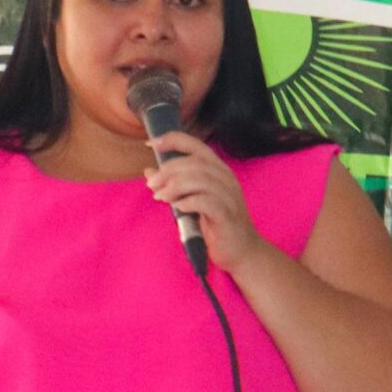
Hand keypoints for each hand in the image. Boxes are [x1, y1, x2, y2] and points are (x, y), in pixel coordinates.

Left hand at [145, 132, 261, 271]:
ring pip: (199, 179)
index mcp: (218, 170)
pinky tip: (179, 208)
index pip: (196, 145)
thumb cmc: (217, 224)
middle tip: (152, 185)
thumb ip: (174, 185)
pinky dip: (188, 202)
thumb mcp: (192, 200)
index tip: (151, 144)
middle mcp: (226, 178)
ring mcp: (229, 196)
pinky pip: (205, 201)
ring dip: (174, 187)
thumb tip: (149, 172)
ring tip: (162, 198)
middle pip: (193, 162)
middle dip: (167, 171)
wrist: (243, 251)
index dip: (172, 140)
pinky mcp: (226, 214)